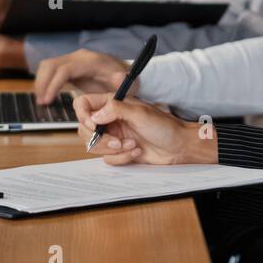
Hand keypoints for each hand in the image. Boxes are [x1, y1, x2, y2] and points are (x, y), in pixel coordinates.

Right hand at [35, 49, 129, 104]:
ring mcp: (73, 60)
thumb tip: (120, 77)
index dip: (54, 84)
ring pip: (47, 66)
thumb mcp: (128, 84)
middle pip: (51, 64)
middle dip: (43, 83)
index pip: (65, 69)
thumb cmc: (125, 82)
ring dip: (41, 82)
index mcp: (92, 61)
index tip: (48, 100)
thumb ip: (123, 81)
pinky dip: (45, 82)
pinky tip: (46, 96)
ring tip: (42, 101)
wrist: (125, 75)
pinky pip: (51, 70)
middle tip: (42, 103)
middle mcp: (80, 57)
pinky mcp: (69, 66)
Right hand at [74, 93, 213, 165]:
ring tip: (132, 145)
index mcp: (113, 104)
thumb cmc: (165, 126)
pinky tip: (136, 151)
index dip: (83, 115)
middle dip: (99, 139)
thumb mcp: (140, 113)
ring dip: (113, 149)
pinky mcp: (118, 151)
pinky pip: (107, 158)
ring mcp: (113, 136)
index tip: (94, 125)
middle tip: (116, 141)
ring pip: (93, 146)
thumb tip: (94, 115)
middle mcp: (110, 119)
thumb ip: (115, 109)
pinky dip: (121, 157)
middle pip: (85, 129)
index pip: (83, 104)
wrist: (179, 147)